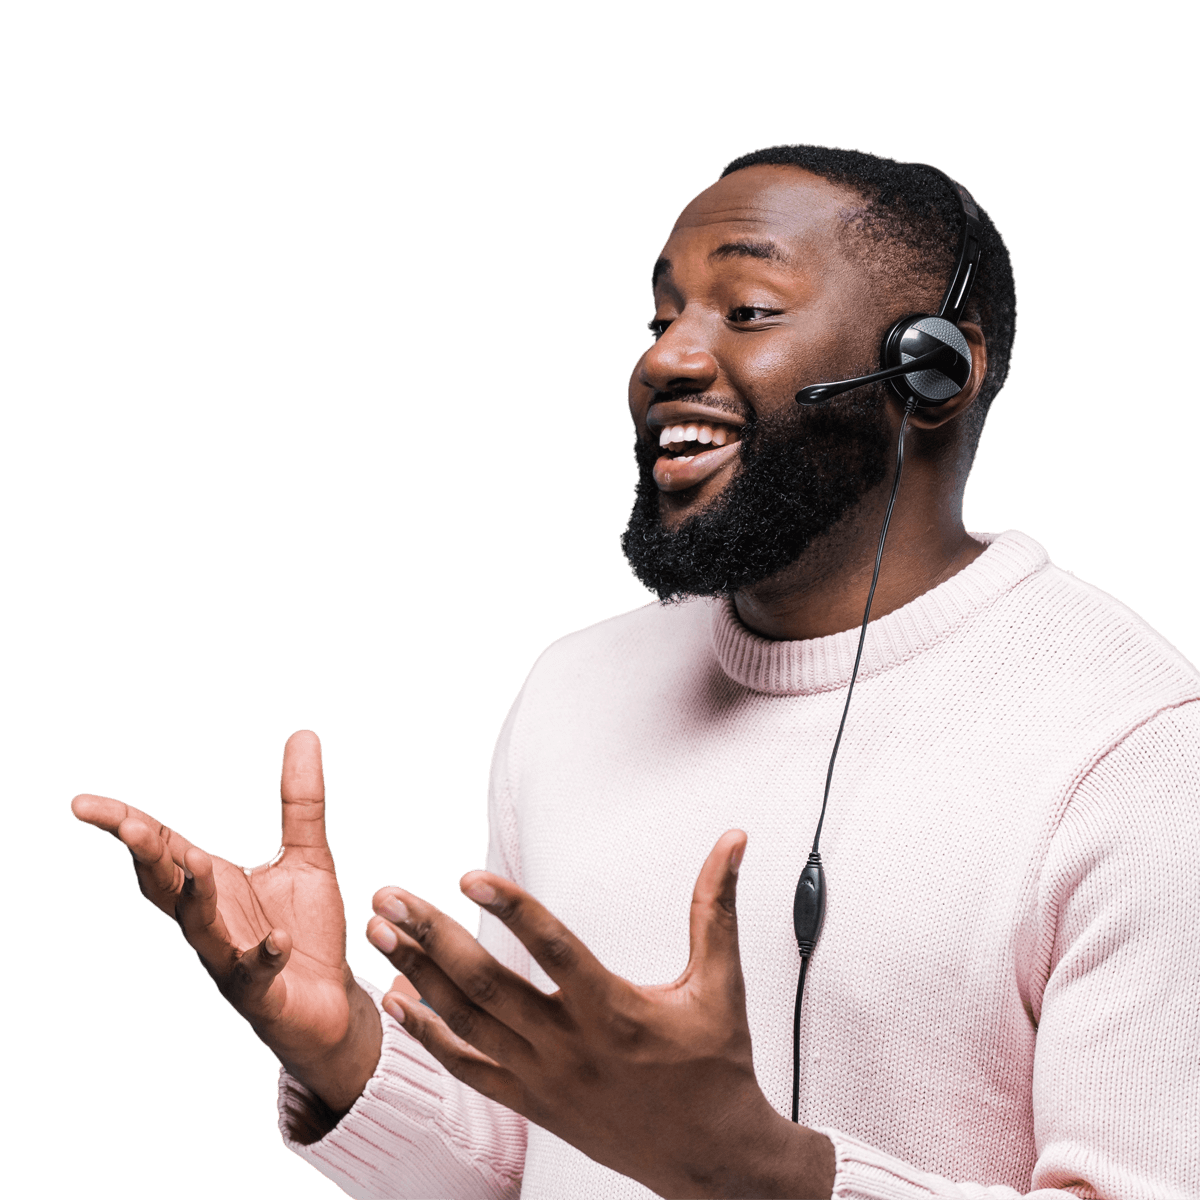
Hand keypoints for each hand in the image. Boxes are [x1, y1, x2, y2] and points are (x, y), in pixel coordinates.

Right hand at [71, 729, 396, 1114]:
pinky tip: (278, 941)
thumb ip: (301, 800)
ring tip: (200, 866)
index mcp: (212, 885)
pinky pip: (255, 976)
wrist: (330, 1001)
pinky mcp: (262, 993)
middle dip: (148, 857)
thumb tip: (303, 733)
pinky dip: (263, 957)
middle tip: (130, 825)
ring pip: (200, 932)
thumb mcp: (308, 854)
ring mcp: (230, 960)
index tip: (82, 804)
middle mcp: (211, 922)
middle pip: (166, 887)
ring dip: (197, 900)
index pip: (162, 849)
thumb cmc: (306, 929)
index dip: (126, 825)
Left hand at [364, 830, 834, 1199]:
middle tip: (390, 895)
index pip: (554, 949)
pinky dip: (429, 1036)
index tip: (470, 875)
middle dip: (432, 935)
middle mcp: (570, 1046)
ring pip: (467, 1022)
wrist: (710, 1161)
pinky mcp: (531, 1103)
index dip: (512, 908)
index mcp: (615, 1011)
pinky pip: (468, 1068)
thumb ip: (716, 906)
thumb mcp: (720, 982)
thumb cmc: (716, 1067)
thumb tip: (733, 841)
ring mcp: (544, 1079)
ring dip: (418, 974)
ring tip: (381, 932)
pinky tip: (398, 1002)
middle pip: (487, 984)